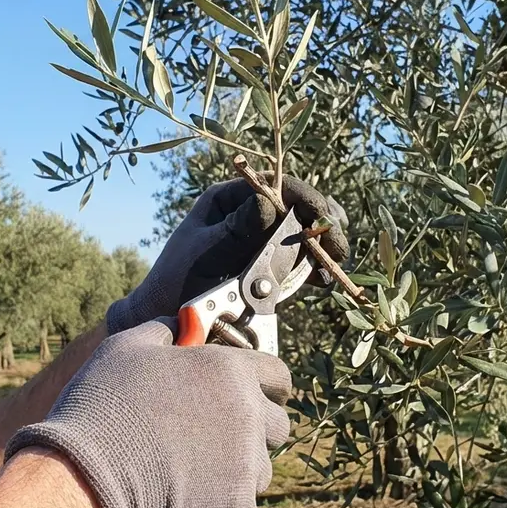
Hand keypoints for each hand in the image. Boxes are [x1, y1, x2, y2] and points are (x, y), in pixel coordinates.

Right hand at [4, 319, 291, 507]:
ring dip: (238, 474)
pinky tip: (188, 506)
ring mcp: (246, 466)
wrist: (85, 481)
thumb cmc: (101, 409)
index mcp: (229, 370)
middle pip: (278, 426)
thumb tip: (178, 323)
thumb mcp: (126, 348)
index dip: (264, 384)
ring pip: (261, 471)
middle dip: (255, 431)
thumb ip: (163, 329)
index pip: (278, 375)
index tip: (251, 394)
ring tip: (193, 475)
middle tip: (218, 438)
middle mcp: (248, 415)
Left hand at [107, 175, 348, 333]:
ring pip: (303, 235)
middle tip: (337, 245)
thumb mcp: (204, 253)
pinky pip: (300, 263)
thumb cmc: (175, 282)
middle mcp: (250, 215)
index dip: (303, 198)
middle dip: (321, 224)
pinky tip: (325, 279)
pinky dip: (315, 269)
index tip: (321, 216)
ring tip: (336, 261)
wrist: (168, 321)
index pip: (274, 186)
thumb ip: (236, 231)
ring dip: (323, 247)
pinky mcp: (271, 270)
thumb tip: (268, 204)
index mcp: (230, 199)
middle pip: (296, 209)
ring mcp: (262, 243)